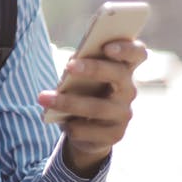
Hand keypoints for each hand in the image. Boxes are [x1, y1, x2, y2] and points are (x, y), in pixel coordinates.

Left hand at [37, 40, 146, 176]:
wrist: (87, 130)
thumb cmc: (82, 92)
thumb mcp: (81, 76)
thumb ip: (80, 65)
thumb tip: (71, 64)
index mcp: (123, 68)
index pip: (137, 53)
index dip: (127, 48)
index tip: (107, 46)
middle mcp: (128, 90)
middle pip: (119, 75)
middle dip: (94, 69)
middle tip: (68, 66)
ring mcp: (123, 114)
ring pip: (98, 107)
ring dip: (69, 102)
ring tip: (44, 97)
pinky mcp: (115, 135)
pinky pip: (91, 130)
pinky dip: (73, 125)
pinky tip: (61, 122)